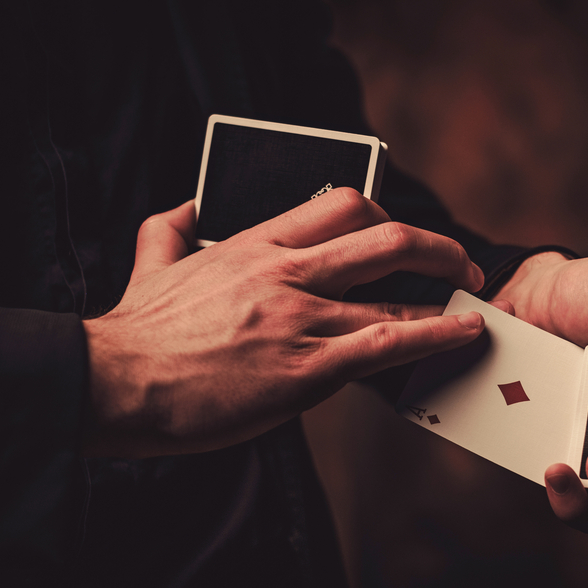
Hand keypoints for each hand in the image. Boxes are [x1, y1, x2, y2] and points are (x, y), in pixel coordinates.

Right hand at [82, 189, 484, 457]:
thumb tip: (189, 205)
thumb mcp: (153, 259)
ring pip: (394, 295)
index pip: (340, 205)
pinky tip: (463, 335)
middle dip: (435, 247)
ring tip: (473, 304)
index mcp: (255, 244)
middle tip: (459, 264)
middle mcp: (286, 273)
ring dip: (445, 296)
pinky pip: (386, 345)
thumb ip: (173, 227)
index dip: (385, 216)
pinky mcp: (305, 370)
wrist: (114, 382)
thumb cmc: (137, 332)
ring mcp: (300, 319)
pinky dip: (435, 336)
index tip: (402, 235)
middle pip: (384, 237)